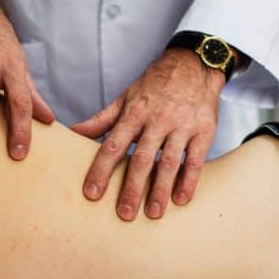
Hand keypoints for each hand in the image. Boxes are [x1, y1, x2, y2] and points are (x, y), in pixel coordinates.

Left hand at [71, 48, 223, 219]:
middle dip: (132, 188)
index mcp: (134, 113)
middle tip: (124, 214)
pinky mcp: (204, 130)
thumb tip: (73, 132)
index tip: (92, 193)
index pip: (113, 146)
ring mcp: (182, 126)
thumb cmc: (155, 86)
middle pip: (141, 159)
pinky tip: (181, 199)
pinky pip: (196, 160)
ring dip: (160, 190)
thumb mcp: (126, 98)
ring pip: (169, 162)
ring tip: (153, 214)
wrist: (194, 65)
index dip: (101, 170)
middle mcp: (157, 120)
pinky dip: (189, 181)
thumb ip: (101, 119)